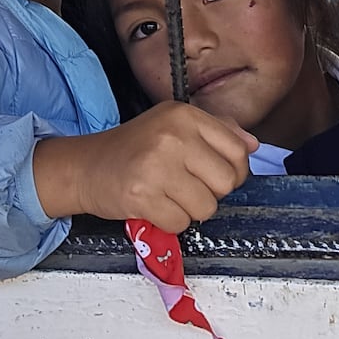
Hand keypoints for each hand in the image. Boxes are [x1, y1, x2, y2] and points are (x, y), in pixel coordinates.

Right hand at [32, 102, 257, 232]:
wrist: (86, 166)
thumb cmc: (134, 148)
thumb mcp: (174, 125)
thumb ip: (216, 131)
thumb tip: (252, 145)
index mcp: (184, 115)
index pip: (238, 151)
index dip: (232, 171)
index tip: (211, 174)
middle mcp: (173, 136)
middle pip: (227, 182)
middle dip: (211, 192)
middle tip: (186, 186)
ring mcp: (156, 166)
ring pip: (206, 208)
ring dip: (190, 210)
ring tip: (167, 195)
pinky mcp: (141, 196)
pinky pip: (180, 223)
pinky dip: (169, 222)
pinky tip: (154, 205)